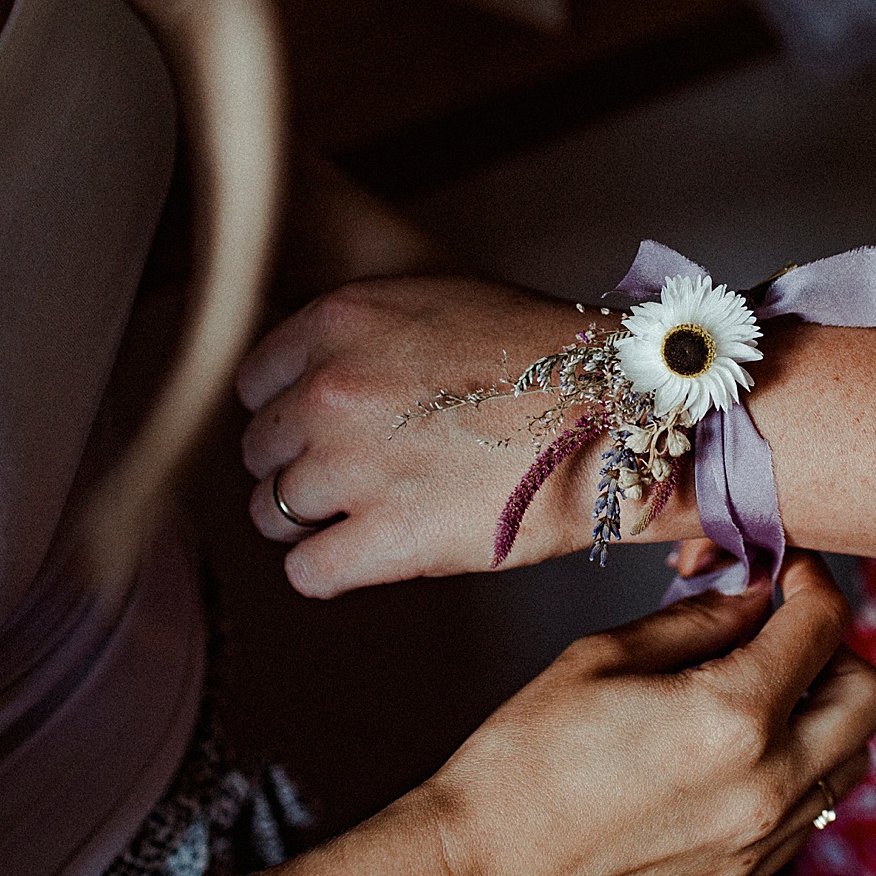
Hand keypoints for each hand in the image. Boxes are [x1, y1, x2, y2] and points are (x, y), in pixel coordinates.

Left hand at [236, 276, 700, 597]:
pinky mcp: (385, 540)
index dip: (288, 409)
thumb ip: (364, 334)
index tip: (322, 426)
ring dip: (309, 520)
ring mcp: (353, 467)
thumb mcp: (441, 303)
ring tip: (364, 515)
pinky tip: (367, 556)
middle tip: (354, 474)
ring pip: (271, 512)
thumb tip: (313, 379)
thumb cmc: (549, 360)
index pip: (254, 381)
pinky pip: (306, 573)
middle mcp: (331, 390)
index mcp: (340, 320)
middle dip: (297, 465)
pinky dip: (329, 570)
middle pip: (258, 449)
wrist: (621, 416)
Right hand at [384, 550, 875, 875]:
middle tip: (779, 632)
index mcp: (733, 718)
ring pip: (851, 758)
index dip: (809, 580)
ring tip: (754, 694)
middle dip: (835, 647)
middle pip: (871, 695)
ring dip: (821, 711)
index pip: (823, 625)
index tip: (784, 570)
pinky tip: (731, 753)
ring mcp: (762, 846)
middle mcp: (768, 788)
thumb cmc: (521, 766)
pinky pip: (809, 812)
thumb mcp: (602, 659)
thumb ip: (696, 621)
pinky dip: (795, 768)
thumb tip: (752, 597)